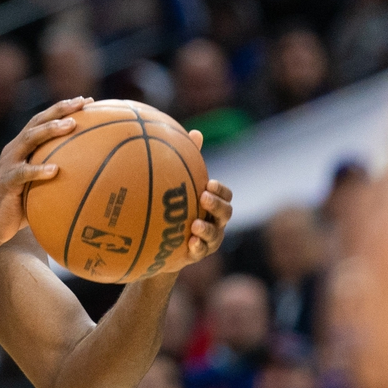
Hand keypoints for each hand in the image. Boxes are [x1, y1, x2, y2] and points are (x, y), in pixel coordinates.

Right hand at [0, 97, 89, 245]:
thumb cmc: (20, 207)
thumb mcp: (40, 187)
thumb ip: (58, 177)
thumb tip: (93, 178)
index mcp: (22, 148)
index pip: (42, 121)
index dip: (62, 109)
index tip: (87, 101)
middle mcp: (14, 150)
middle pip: (36, 122)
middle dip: (59, 110)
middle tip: (82, 103)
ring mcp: (8, 164)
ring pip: (28, 139)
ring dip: (50, 130)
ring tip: (70, 126)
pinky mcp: (6, 182)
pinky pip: (22, 173)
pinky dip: (38, 170)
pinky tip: (55, 170)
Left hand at [185, 129, 232, 261]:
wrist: (161, 246)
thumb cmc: (174, 210)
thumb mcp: (179, 187)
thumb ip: (188, 163)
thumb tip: (196, 131)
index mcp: (212, 205)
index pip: (225, 195)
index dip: (221, 190)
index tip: (209, 183)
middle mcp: (215, 222)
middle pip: (226, 214)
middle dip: (217, 205)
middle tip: (204, 197)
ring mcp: (208, 241)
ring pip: (215, 236)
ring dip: (207, 229)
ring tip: (194, 224)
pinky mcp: (196, 255)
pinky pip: (200, 253)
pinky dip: (197, 248)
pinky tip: (188, 243)